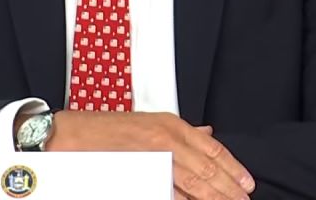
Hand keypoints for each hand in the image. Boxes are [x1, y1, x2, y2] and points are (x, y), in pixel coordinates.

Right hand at [45, 111, 254, 199]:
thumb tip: (207, 133)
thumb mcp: (147, 122)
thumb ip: (180, 132)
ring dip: (211, 198)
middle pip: (206, 170)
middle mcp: (163, 140)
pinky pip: (167, 193)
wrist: (69, 137)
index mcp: (169, 125)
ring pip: (191, 185)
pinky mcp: (139, 178)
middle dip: (227, 189)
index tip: (246, 183)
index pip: (212, 149)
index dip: (233, 169)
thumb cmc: (103, 130)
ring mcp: (151, 160)